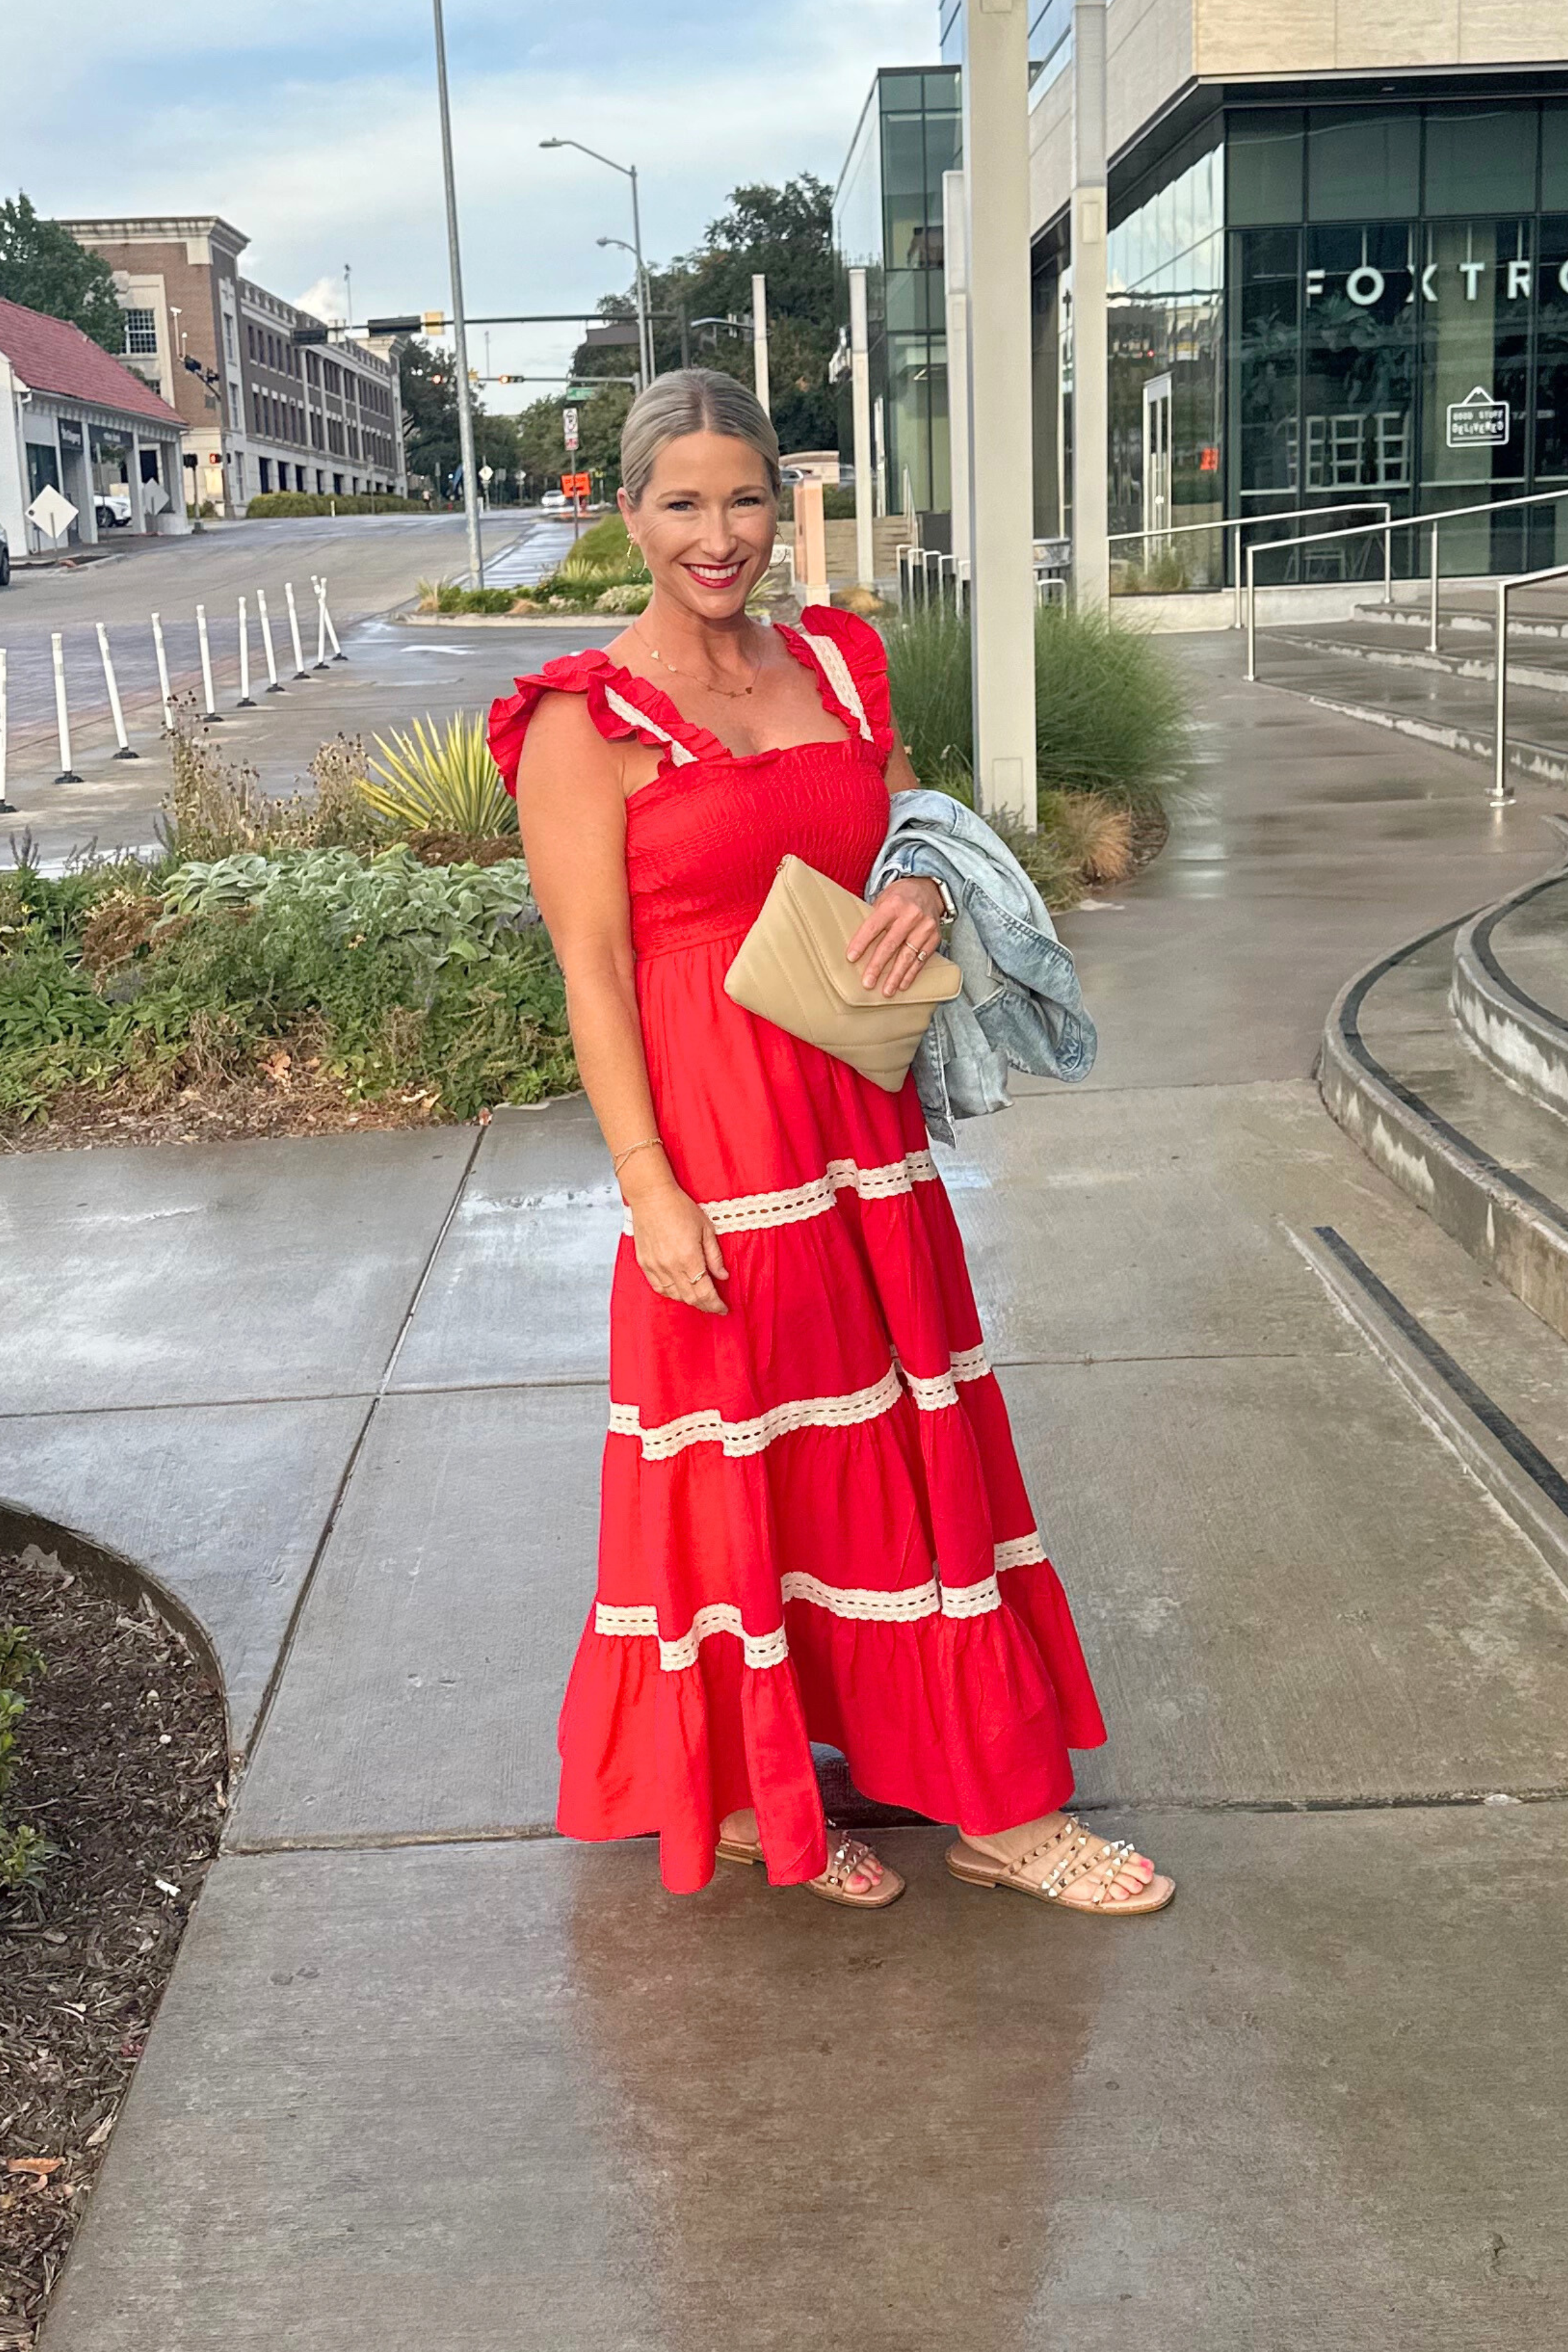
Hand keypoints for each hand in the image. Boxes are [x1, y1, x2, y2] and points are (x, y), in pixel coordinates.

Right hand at [626, 1177, 729, 1314]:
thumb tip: (723, 1276)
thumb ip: (715, 1256)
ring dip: (689, 1300)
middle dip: (705, 1305)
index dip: (715, 1304)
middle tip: (715, 1306)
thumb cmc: (680, 1208)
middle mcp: (670, 1266)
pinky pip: (658, 1288)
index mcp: (689, 1257)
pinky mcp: (644, 1263)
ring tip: (700, 1298)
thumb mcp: (706, 1229)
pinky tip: (680, 1291)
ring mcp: (655, 1266)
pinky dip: (671, 1293)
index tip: (723, 1309)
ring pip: (674, 1296)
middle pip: (690, 1298)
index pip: (704, 1292)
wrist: (651, 1197)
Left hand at [845, 877, 945, 996]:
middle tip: (867, 983)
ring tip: (886, 991)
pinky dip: (911, 973)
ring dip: (896, 976)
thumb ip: (873, 919)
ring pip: (907, 956)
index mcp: (893, 904)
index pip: (873, 927)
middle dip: (878, 966)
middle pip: (890, 945)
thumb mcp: (883, 899)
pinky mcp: (934, 937)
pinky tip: (903, 984)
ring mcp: (925, 927)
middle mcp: (910, 915)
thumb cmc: (899, 897)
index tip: (851, 958)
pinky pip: (921, 959)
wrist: (929, 889)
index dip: (861, 943)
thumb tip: (856, 945)